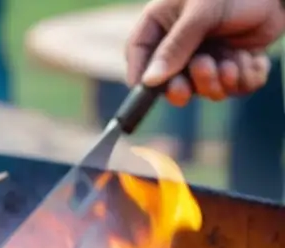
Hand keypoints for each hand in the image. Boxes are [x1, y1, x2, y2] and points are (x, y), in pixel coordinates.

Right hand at [126, 0, 284, 104]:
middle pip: (169, 82)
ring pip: (202, 89)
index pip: (138, 55)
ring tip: (233, 61)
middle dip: (187, 85)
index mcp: (162, 24)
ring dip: (220, 81)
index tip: (148, 91)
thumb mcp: (199, 14)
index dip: (140, 76)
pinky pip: (232, 88)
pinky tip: (250, 60)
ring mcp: (205, 56)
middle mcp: (180, 44)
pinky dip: (244, 79)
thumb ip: (174, 47)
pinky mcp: (230, 65)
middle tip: (197, 79)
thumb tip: (149, 82)